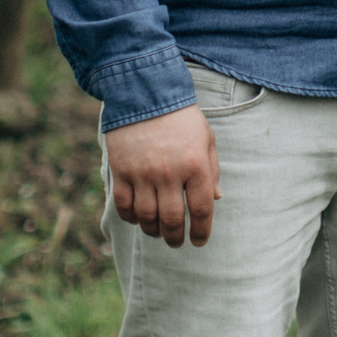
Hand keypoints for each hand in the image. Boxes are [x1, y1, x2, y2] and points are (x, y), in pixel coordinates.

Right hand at [104, 104, 220, 247]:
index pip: (201, 209)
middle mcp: (170, 173)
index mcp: (196, 165)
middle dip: (176, 237)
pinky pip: (124, 205)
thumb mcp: (206, 139)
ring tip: (158, 233)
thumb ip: (211, 170)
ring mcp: (143, 173)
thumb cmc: (182, 117)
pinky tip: (138, 218)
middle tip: (177, 243)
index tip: (199, 241)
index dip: (201, 230)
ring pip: (147, 217)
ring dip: (153, 231)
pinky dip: (131, 217)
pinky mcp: (121, 170)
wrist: (146, 93)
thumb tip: (215, 199)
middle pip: (173, 219)